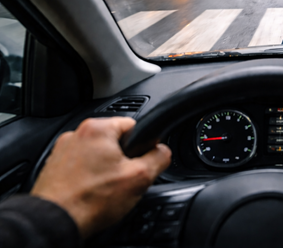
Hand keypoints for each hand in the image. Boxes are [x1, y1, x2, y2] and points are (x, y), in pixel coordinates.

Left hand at [31, 117, 170, 237]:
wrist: (55, 222)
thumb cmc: (90, 200)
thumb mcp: (140, 178)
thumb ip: (159, 158)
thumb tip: (163, 151)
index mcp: (97, 128)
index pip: (134, 126)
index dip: (143, 146)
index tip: (139, 163)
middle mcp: (76, 134)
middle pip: (115, 141)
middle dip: (122, 160)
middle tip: (122, 180)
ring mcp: (62, 151)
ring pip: (97, 155)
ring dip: (104, 169)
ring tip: (104, 190)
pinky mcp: (53, 167)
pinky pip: (80, 167)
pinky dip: (88, 178)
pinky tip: (91, 193)